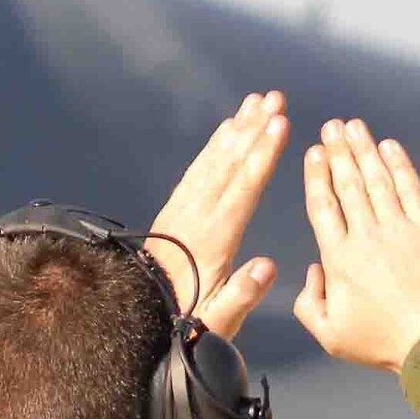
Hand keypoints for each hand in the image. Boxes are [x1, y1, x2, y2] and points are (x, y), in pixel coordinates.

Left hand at [149, 90, 290, 338]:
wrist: (140, 312)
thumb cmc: (187, 318)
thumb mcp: (217, 320)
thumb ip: (242, 295)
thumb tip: (268, 267)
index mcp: (213, 238)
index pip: (242, 189)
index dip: (262, 156)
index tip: (279, 125)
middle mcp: (196, 215)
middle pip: (229, 163)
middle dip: (254, 128)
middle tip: (275, 98)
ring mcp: (183, 207)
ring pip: (213, 159)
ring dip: (237, 129)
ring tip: (257, 101)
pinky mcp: (176, 207)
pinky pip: (197, 167)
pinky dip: (214, 144)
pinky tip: (228, 127)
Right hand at [294, 119, 419, 371]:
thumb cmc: (383, 341)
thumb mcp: (330, 334)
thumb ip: (309, 303)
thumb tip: (312, 271)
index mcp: (338, 259)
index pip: (323, 207)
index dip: (316, 176)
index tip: (313, 152)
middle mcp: (366, 236)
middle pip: (348, 185)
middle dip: (338, 152)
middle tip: (331, 126)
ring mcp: (400, 229)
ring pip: (377, 180)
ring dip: (364, 150)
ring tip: (354, 126)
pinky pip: (411, 188)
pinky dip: (400, 165)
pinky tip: (390, 146)